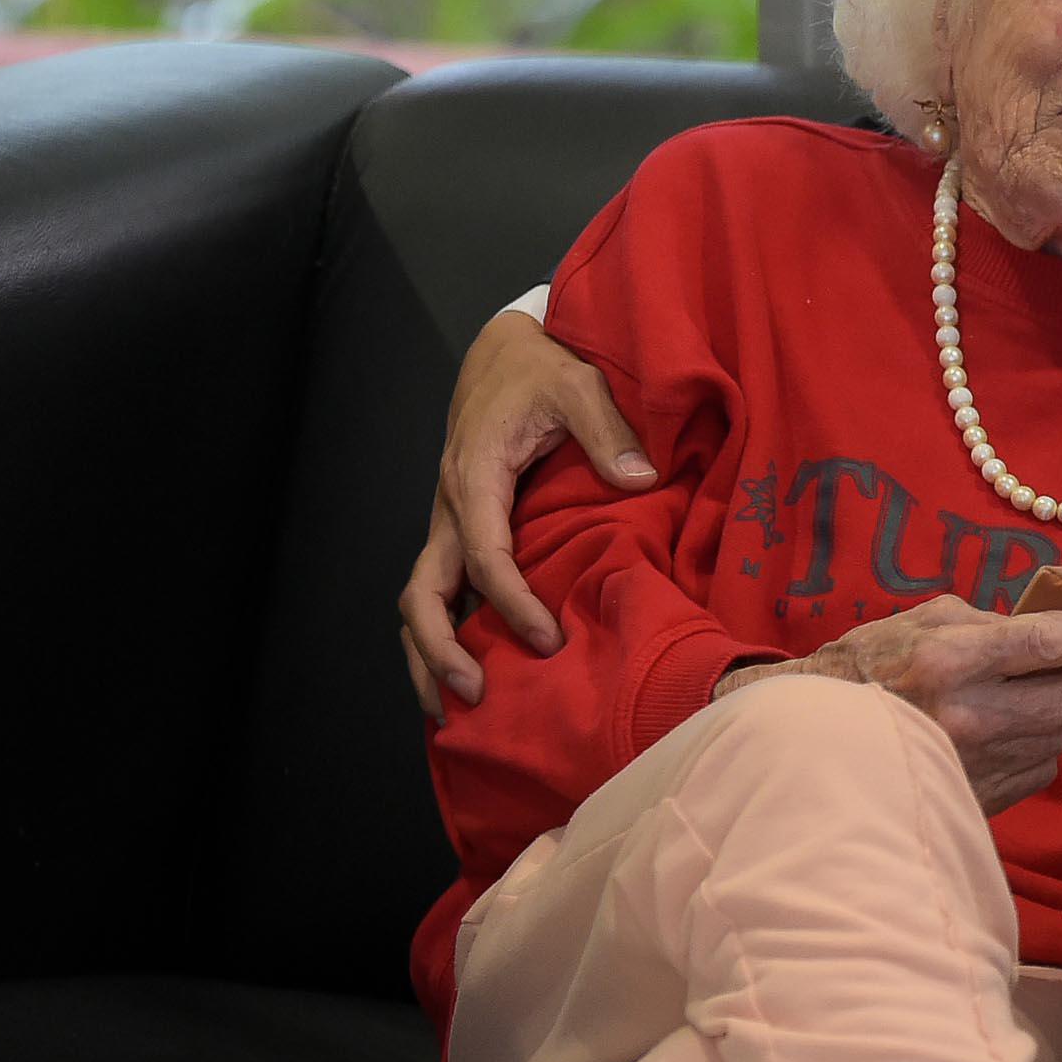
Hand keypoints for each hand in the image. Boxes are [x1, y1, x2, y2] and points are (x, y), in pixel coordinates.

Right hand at [399, 308, 657, 714]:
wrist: (503, 352)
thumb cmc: (541, 368)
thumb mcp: (578, 383)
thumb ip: (607, 429)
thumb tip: (641, 478)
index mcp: (474, 476)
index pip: (485, 557)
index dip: (512, 604)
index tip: (547, 640)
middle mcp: (449, 506)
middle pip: (424, 593)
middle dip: (440, 650)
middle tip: (477, 694)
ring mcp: (448, 521)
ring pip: (420, 599)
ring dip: (428, 654)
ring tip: (453, 709)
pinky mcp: (458, 528)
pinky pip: (440, 589)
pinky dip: (441, 633)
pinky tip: (463, 672)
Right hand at [731, 596, 1061, 815]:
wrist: (816, 739)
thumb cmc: (874, 665)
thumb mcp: (929, 619)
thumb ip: (999, 621)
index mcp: (954, 659)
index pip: (1056, 643)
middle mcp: (970, 717)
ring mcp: (978, 766)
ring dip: (1058, 712)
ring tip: (1023, 698)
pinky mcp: (982, 800)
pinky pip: (1040, 767)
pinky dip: (1036, 746)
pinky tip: (1005, 732)